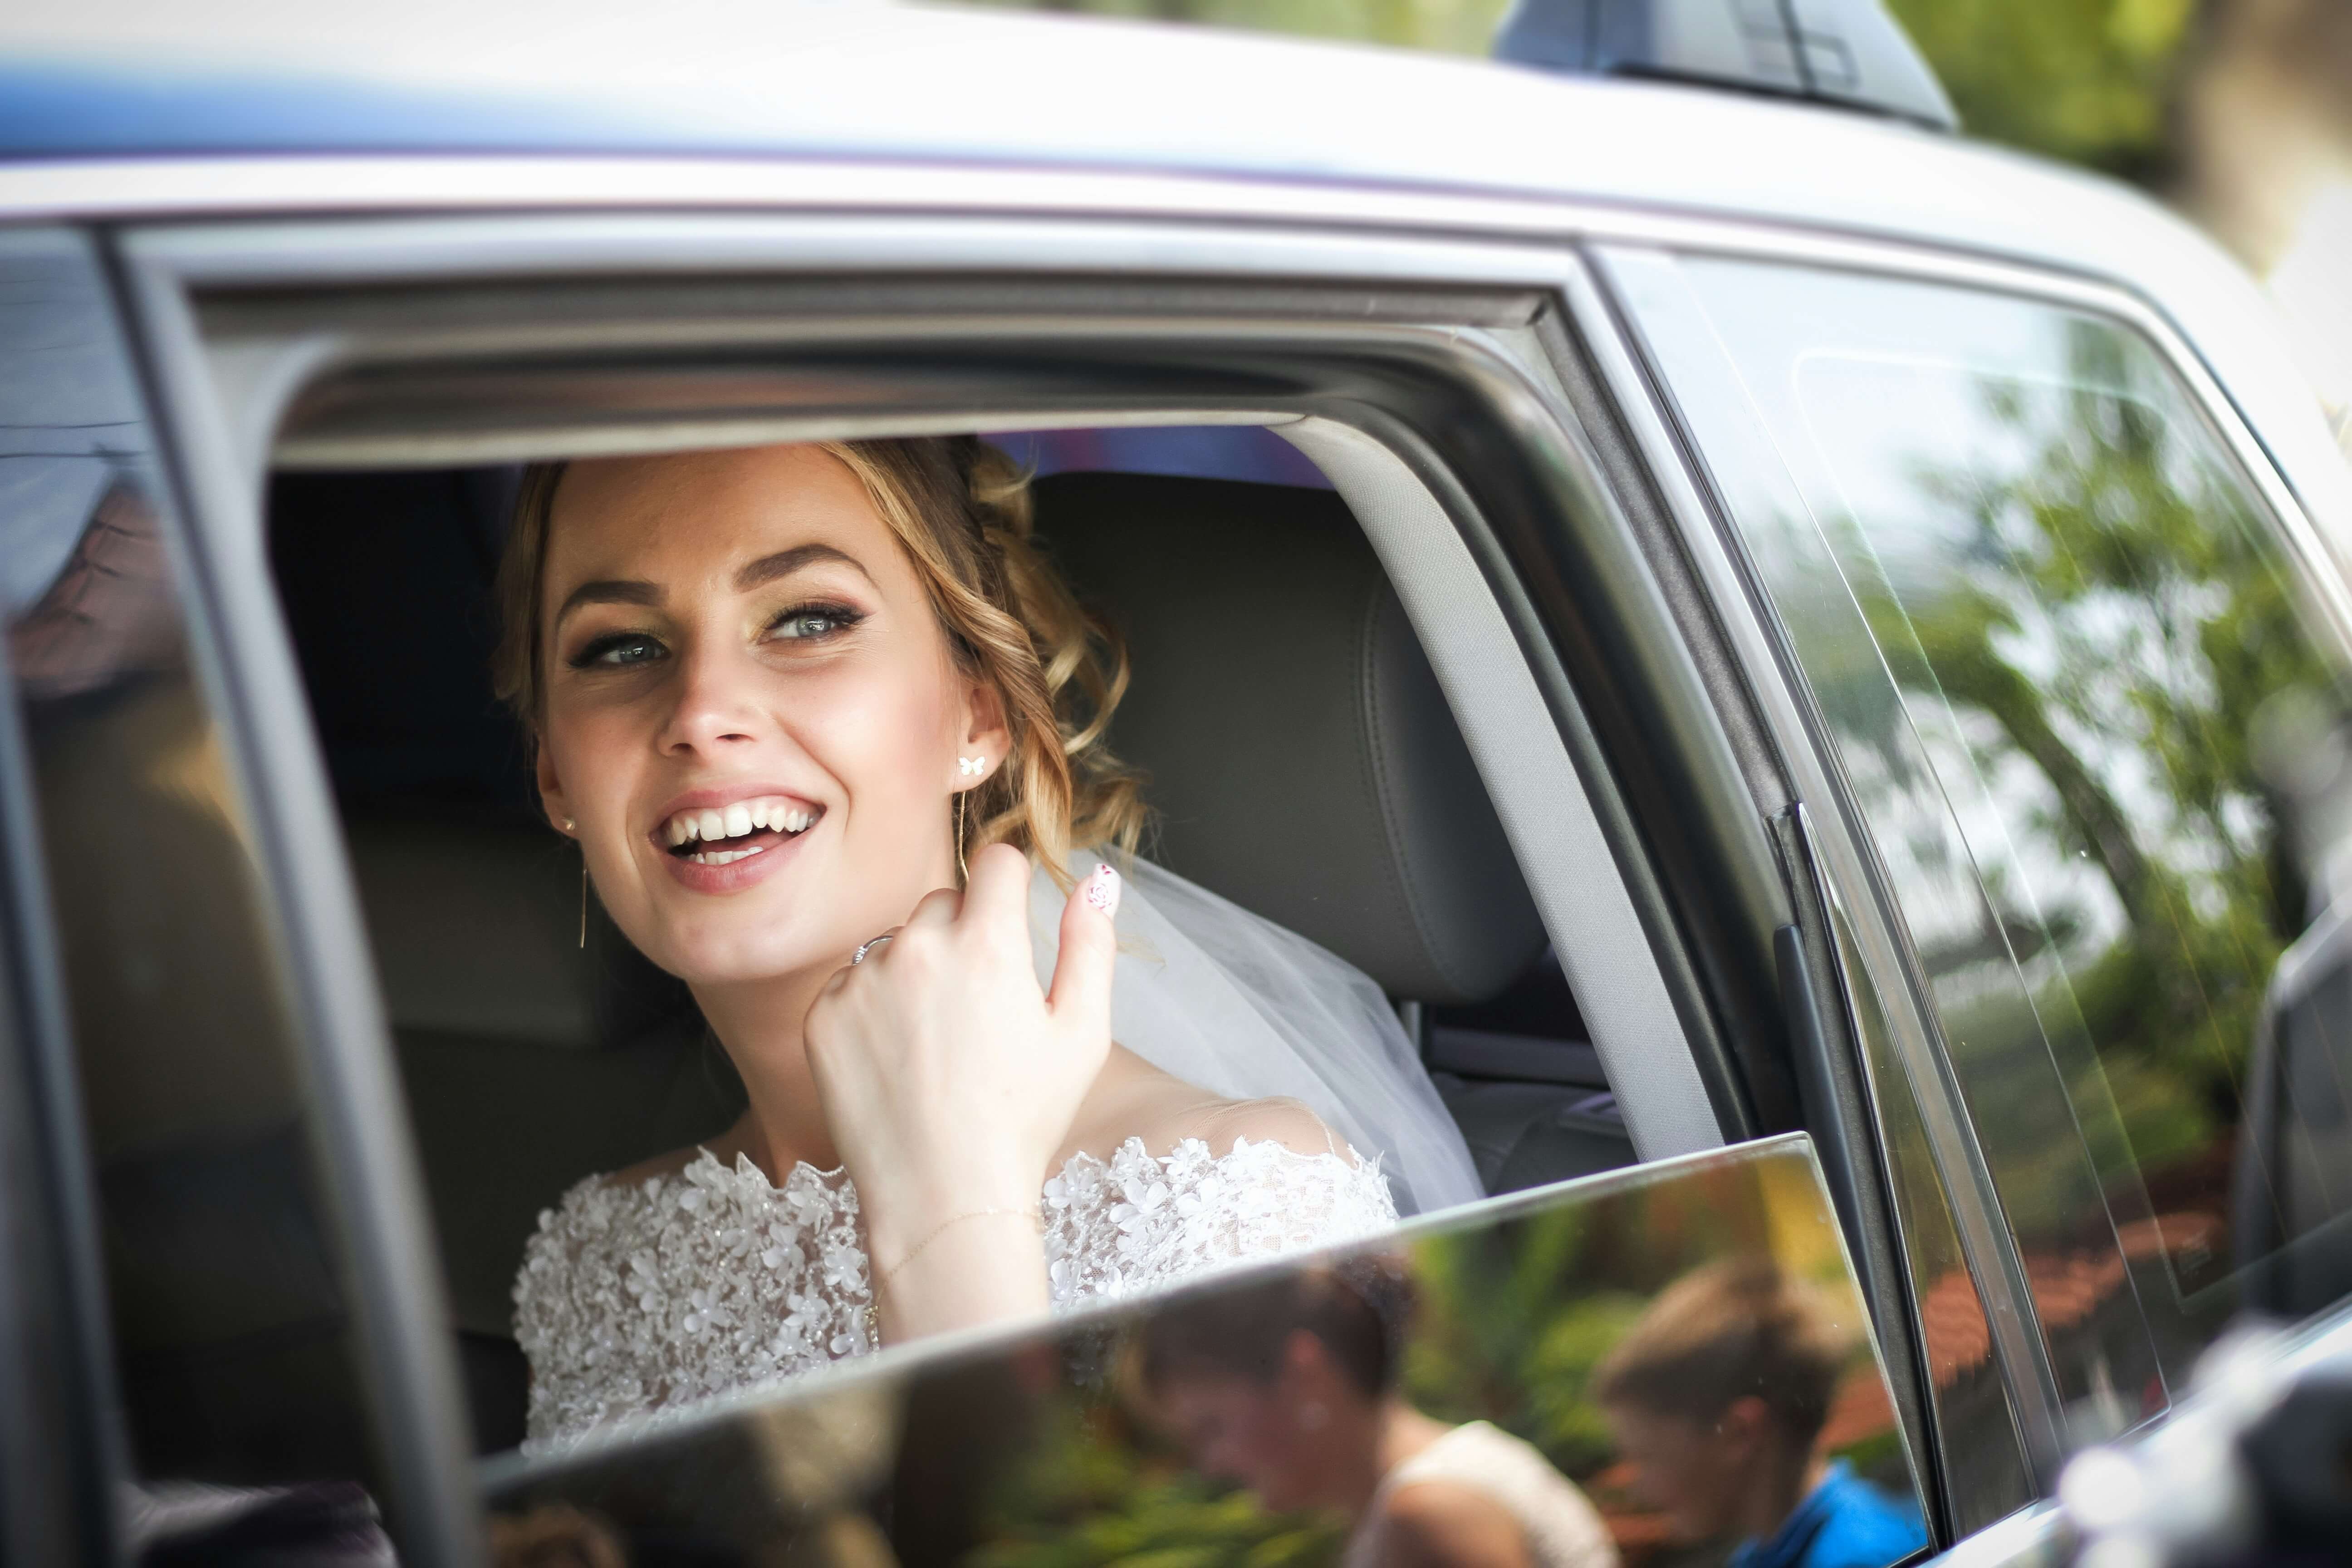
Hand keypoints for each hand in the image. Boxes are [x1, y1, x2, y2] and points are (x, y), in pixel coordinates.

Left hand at [803, 843, 1120, 1266]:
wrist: (943, 1198)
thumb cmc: (1021, 1122)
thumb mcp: (1082, 1034)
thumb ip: (1090, 944)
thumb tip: (1095, 879)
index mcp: (987, 944)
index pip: (995, 862)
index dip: (1009, 887)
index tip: (1010, 922)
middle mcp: (917, 948)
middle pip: (943, 901)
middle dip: (963, 935)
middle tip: (978, 1008)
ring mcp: (861, 981)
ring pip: (894, 943)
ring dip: (914, 971)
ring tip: (935, 1044)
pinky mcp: (822, 1017)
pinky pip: (850, 983)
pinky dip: (871, 1009)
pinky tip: (897, 1061)